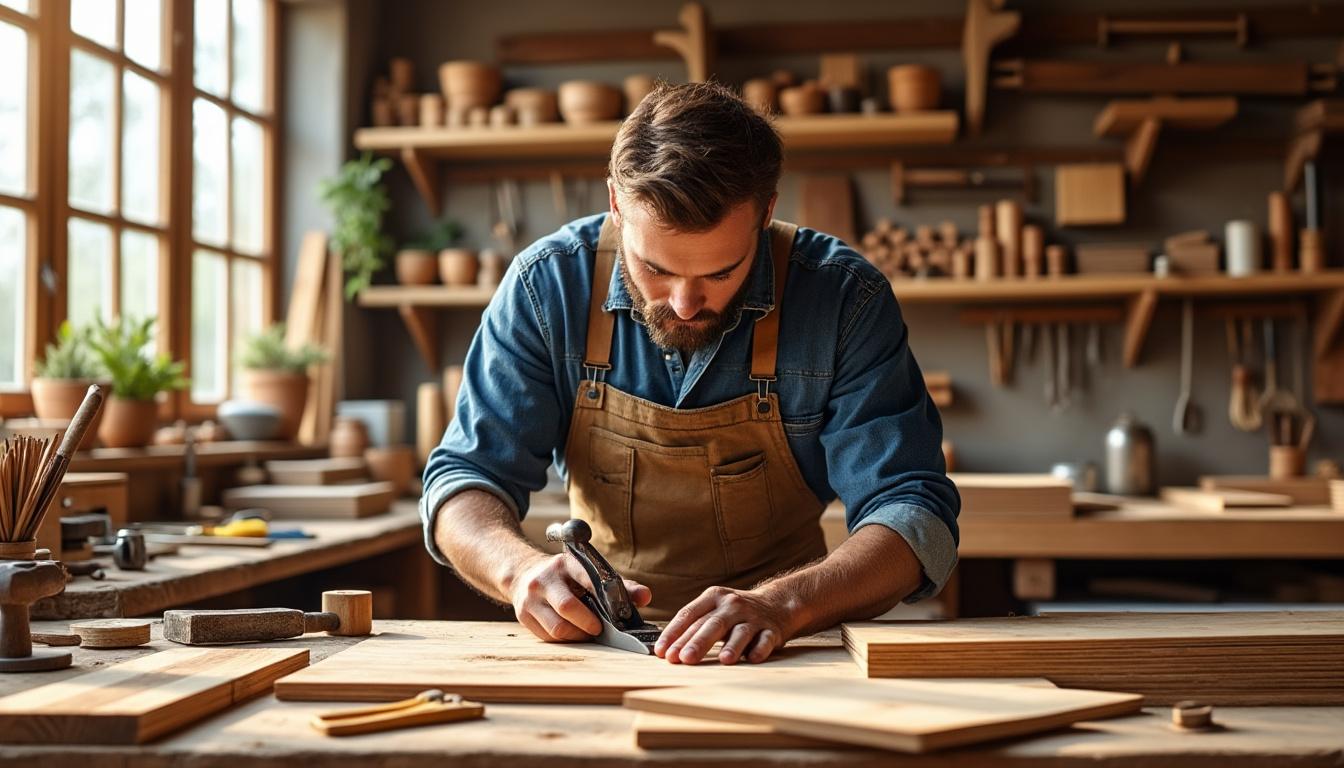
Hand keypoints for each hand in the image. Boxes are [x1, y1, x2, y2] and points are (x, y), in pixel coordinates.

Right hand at [509, 553, 651, 642]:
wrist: (523, 573)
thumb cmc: (567, 577)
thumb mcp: (589, 572)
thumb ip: (620, 585)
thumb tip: (646, 597)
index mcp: (566, 564)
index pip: (586, 579)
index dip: (604, 599)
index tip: (615, 615)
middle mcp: (544, 579)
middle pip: (568, 607)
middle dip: (589, 624)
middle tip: (600, 629)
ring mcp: (531, 599)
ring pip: (558, 628)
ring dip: (578, 636)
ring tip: (587, 632)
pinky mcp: (524, 616)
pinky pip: (548, 637)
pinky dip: (565, 640)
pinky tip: (572, 633)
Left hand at [654, 586, 794, 664]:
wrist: (777, 603)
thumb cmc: (736, 612)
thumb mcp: (714, 609)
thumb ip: (693, 626)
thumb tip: (665, 651)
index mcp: (713, 597)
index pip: (689, 615)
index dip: (674, 633)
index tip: (662, 651)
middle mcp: (732, 605)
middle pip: (712, 624)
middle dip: (697, 642)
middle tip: (683, 658)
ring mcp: (753, 617)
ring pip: (740, 632)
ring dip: (732, 645)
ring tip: (724, 660)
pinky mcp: (771, 630)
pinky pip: (765, 640)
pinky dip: (760, 649)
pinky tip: (753, 658)